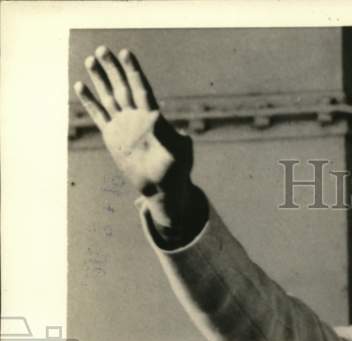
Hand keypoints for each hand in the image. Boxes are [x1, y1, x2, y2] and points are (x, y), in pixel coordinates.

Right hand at [75, 46, 202, 237]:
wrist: (162, 188)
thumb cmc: (176, 170)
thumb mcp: (178, 152)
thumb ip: (168, 135)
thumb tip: (158, 119)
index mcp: (153, 117)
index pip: (141, 88)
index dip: (133, 71)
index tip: (125, 53)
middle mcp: (136, 117)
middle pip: (122, 87)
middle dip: (113, 69)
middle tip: (102, 49)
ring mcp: (123, 125)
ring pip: (109, 97)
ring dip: (99, 79)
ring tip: (90, 60)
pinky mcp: (112, 136)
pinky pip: (99, 115)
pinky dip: (90, 101)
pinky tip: (80, 86)